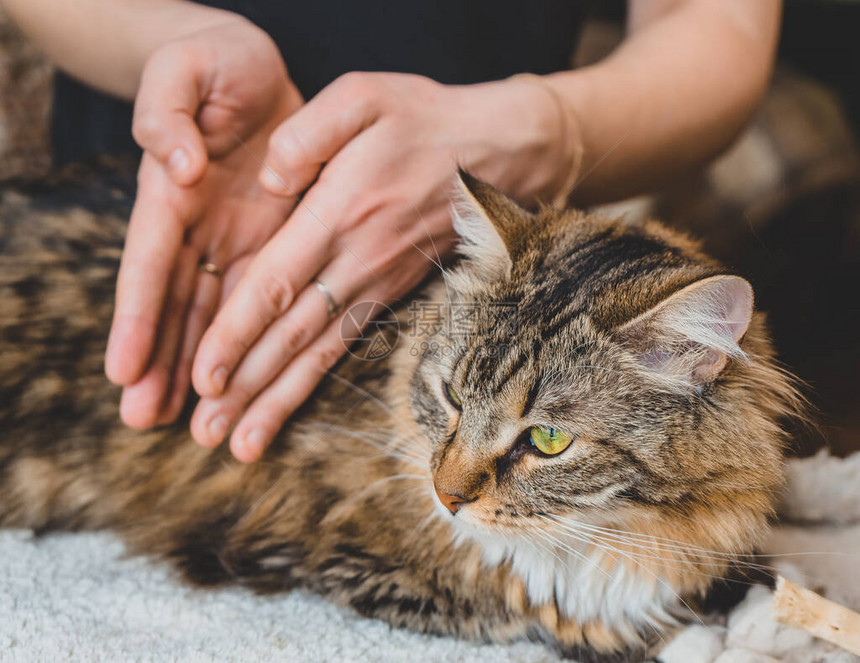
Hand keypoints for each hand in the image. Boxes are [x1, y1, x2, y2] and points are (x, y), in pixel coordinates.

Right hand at [104, 18, 304, 427]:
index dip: (137, 317)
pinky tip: (242, 379)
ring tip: (188, 421)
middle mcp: (196, 227)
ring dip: (199, 366)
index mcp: (169, 192)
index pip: (149, 262)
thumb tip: (175, 165)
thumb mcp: (184, 71)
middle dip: (160, 362)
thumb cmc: (211, 63)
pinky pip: (257, 298)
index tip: (121, 369)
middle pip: (174, 304)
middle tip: (142, 420)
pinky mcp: (268, 242)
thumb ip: (168, 113)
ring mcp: (231, 239)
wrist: (251, 70)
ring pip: (212, 314)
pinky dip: (248, 340)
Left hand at [189, 72, 578, 461]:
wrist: (499, 153)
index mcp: (340, 211)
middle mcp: (356, 258)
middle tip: (205, 433)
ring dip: (275, 400)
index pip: (277, 282)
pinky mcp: (388, 292)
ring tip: (238, 445)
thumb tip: (266, 179)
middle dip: (245, 386)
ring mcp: (375, 282)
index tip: (202, 375)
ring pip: (318, 352)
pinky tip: (286, 407)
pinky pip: (344, 345)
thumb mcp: (364, 95)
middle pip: (292, 334)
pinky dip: (313, 383)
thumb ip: (305, 133)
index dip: (237, 332)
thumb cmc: (427, 119)